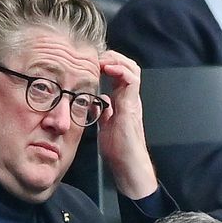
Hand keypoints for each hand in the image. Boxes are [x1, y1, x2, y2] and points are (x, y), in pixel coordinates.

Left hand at [96, 49, 158, 199]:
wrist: (127, 164)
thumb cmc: (118, 149)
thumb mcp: (104, 125)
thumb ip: (102, 112)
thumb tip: (95, 101)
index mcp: (122, 101)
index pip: (118, 74)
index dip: (106, 64)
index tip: (89, 63)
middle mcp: (129, 98)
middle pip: (127, 66)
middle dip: (111, 57)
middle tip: (94, 57)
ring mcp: (132, 101)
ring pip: (131, 68)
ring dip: (116, 60)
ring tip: (101, 60)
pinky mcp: (131, 106)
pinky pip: (131, 80)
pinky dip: (120, 70)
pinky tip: (107, 69)